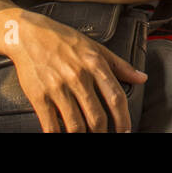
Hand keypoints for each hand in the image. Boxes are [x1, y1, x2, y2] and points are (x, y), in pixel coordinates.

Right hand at [6, 12, 146, 132]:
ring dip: (83, 136)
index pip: (115, 97)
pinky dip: (58, 135)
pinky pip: (51, 125)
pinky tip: (63, 136)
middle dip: (103, 133)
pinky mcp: (39, 97)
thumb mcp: (96, 48)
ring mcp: (58, 88)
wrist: (30, 35)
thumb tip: (141, 78)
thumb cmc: (64, 40)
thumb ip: (120, 65)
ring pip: (76, 124)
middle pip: (97, 116)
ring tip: (87, 137)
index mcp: (95, 65)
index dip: (123, 118)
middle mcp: (78, 77)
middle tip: (106, 136)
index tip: (125, 130)